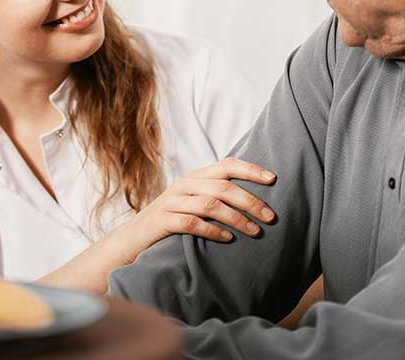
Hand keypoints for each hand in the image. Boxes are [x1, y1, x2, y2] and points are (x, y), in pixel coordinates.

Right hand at [127, 158, 276, 253]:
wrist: (132, 239)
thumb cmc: (170, 222)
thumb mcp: (192, 203)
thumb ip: (214, 196)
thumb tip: (254, 201)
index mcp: (194, 177)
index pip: (226, 165)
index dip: (250, 170)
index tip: (273, 179)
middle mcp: (183, 184)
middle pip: (223, 186)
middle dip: (250, 201)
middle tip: (270, 217)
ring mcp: (171, 202)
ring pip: (210, 204)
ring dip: (236, 218)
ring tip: (254, 231)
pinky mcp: (162, 220)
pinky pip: (191, 223)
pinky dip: (212, 230)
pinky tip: (227, 239)